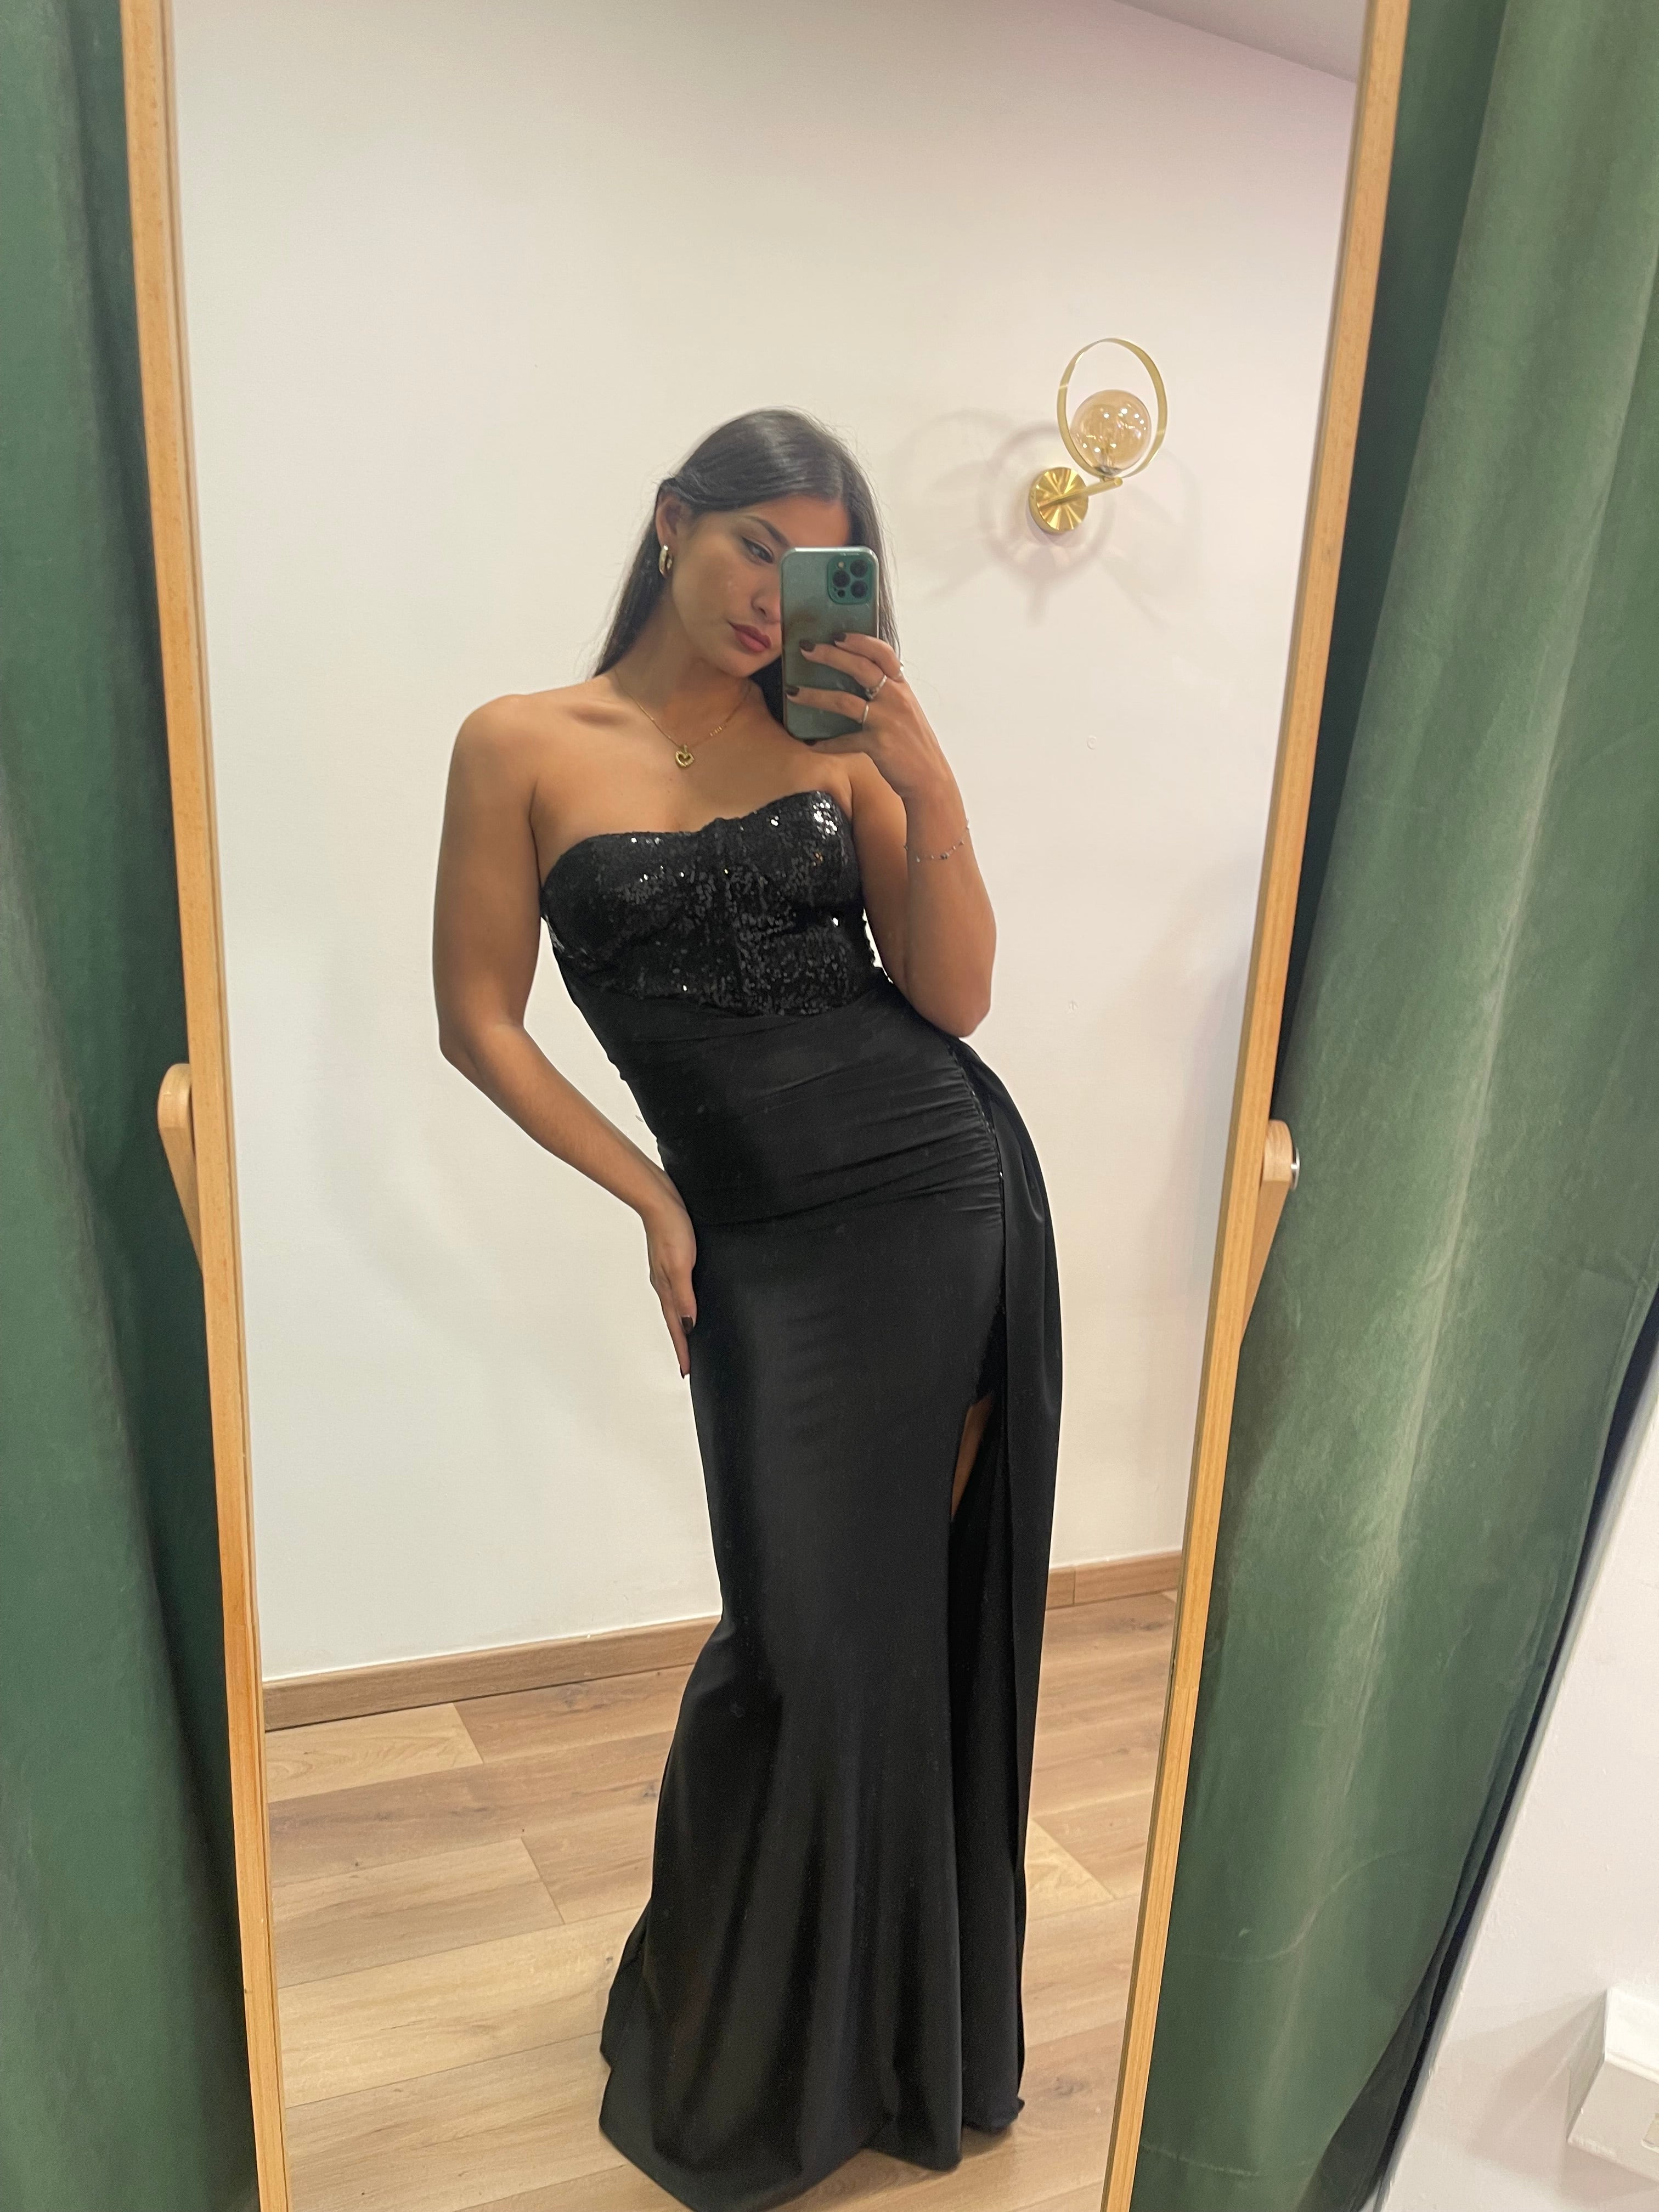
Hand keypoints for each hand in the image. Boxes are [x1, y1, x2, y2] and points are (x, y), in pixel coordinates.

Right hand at [640, 1175, 697, 1376]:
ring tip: (690, 1338)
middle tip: (687, 1362)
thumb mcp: (681, 1264)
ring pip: (676, 1305)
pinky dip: (684, 1302)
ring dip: (682, 1324)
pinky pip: (679, 1288)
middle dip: (682, 1342)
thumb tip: (688, 1325)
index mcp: (666, 1288)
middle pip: (674, 1320)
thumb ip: (684, 1295)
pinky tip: (691, 1298)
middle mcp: (665, 1283)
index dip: (683, 1349)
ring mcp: (667, 1271)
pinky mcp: (672, 1257)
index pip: (676, 1327)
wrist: (659, 1198)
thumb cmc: (671, 1228)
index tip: (686, 1372)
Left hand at [788, 636, 951, 806]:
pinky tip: (810, 744)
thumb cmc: (914, 745)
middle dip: (831, 655)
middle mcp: (895, 699)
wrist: (929, 778)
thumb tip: (857, 682)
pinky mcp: (877, 744)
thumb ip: (886, 695)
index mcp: (901, 688)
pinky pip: (844, 741)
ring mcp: (886, 720)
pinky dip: (826, 743)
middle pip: (860, 668)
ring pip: (844, 701)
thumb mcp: (906, 712)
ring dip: (815, 695)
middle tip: (807, 649)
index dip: (860, 641)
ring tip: (793, 692)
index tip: (838, 635)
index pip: (883, 654)